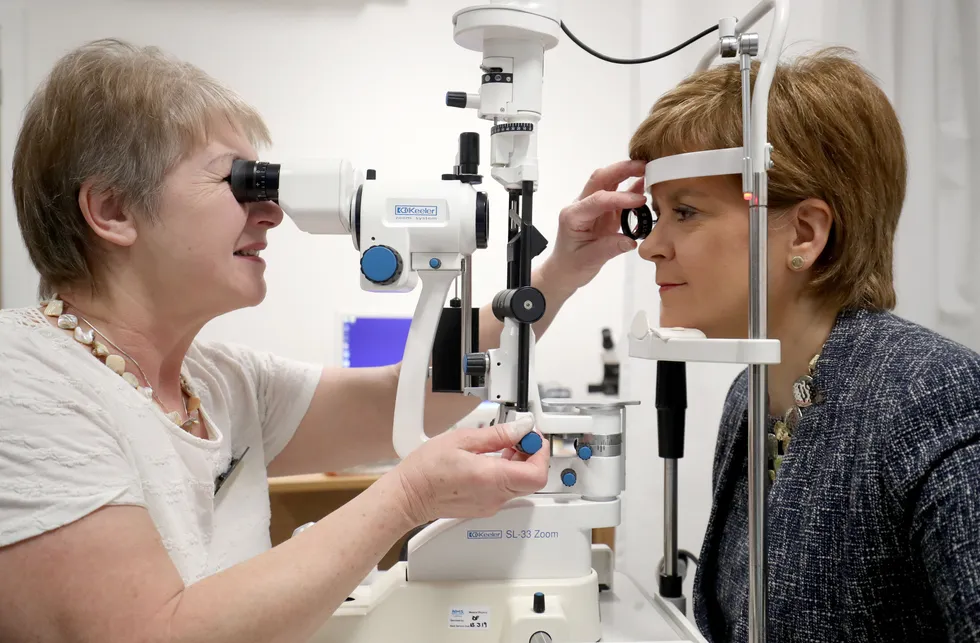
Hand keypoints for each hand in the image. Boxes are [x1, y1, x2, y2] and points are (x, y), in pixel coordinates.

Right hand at [392, 418, 549, 524]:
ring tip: (501, 445)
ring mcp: (491, 505)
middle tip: (518, 437)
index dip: (540, 452)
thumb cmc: (427, 469)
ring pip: (520, 484)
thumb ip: (497, 435)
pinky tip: (490, 459)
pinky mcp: (485, 507)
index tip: (530, 436)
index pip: (537, 473)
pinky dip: (506, 473)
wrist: (409, 495)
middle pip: (532, 479)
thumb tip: (521, 428)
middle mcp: (495, 496)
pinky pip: (506, 490)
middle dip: (531, 455)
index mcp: (492, 478)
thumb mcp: (462, 439)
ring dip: (519, 463)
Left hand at [544, 160, 647, 291]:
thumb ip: (609, 248)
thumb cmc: (571, 265)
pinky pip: (617, 195)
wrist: (565, 270)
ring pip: (608, 182)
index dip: (620, 198)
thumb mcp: (588, 260)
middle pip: (600, 179)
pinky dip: (631, 188)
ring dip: (627, 173)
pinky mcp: (604, 211)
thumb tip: (630, 241)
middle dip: (622, 169)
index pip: (598, 200)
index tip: (640, 201)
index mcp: (574, 216)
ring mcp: (593, 206)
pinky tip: (645, 185)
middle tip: (645, 166)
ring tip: (649, 170)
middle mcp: (582, 205)